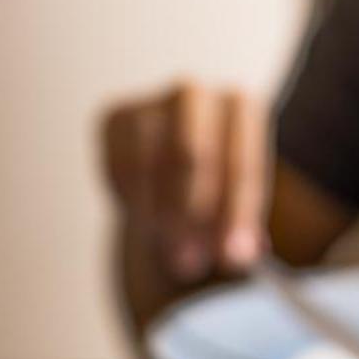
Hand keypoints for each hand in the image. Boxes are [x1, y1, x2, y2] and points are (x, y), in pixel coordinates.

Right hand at [100, 81, 268, 285]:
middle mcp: (195, 95)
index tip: (232, 259)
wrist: (172, 175)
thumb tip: (238, 255)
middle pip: (190, 153)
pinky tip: (149, 222)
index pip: (240, 163)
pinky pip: (119, 168)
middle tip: (190, 264)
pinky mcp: (115, 118)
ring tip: (174, 255)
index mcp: (241, 108)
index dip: (237, 215)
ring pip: (148, 163)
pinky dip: (134, 204)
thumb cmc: (216, 194)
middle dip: (190, 215)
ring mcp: (150, 102)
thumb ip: (242, 233)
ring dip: (159, 218)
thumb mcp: (238, 213)